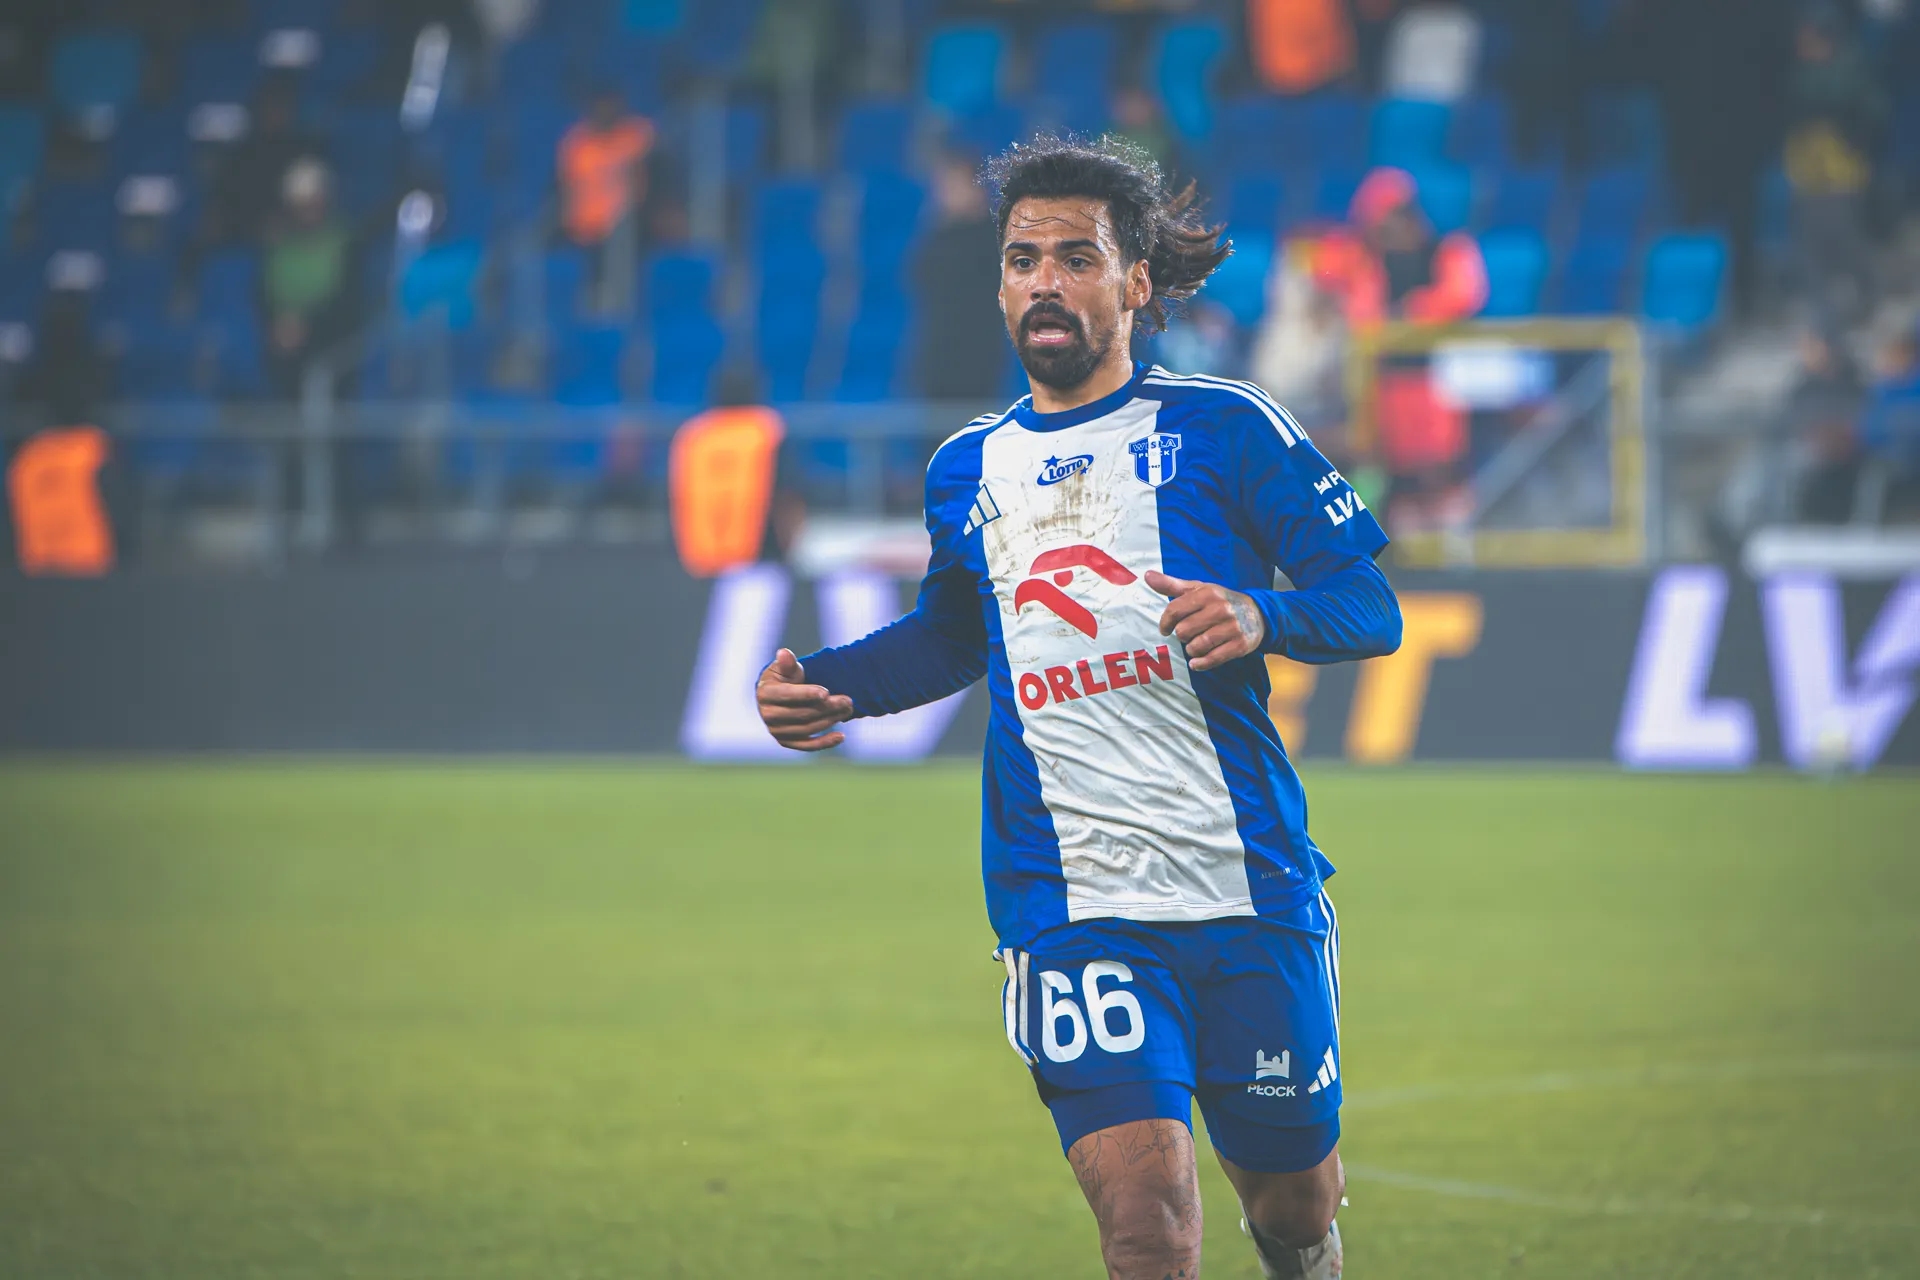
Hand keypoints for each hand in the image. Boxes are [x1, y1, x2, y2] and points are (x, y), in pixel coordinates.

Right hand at [756, 648, 853, 751]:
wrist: (778, 696)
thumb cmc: (785, 678)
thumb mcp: (785, 668)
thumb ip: (787, 663)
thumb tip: (784, 653)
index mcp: (765, 693)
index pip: (787, 695)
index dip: (807, 694)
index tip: (827, 692)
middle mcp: (767, 715)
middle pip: (801, 713)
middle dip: (827, 707)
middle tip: (848, 700)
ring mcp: (776, 730)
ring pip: (807, 729)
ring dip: (830, 720)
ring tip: (847, 710)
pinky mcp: (786, 741)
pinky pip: (807, 746)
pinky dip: (824, 742)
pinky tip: (841, 737)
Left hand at [1144, 571, 1266, 671]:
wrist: (1258, 614)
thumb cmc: (1220, 601)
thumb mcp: (1198, 589)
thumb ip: (1172, 585)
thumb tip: (1147, 576)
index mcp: (1207, 594)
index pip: (1174, 611)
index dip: (1165, 623)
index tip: (1165, 629)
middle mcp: (1220, 609)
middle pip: (1183, 631)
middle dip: (1182, 636)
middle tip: (1189, 634)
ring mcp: (1231, 628)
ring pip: (1196, 647)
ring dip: (1191, 650)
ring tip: (1196, 645)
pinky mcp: (1239, 645)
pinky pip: (1212, 659)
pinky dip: (1200, 664)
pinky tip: (1197, 662)